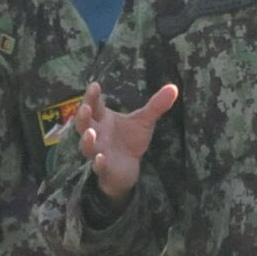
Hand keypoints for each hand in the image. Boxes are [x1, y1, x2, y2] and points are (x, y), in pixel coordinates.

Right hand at [74, 80, 179, 203]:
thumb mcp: (144, 122)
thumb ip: (156, 106)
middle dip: (82, 116)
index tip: (95, 85)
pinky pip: (98, 167)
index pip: (94, 105)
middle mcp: (97, 135)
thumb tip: (173, 87)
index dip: (92, 96)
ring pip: (87, 147)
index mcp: (102, 119)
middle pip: (84, 124)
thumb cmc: (130, 141)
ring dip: (86, 141)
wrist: (128, 169)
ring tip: (89, 133)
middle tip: (84, 107)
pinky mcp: (104, 169)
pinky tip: (101, 159)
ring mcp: (98, 152)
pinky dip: (98, 163)